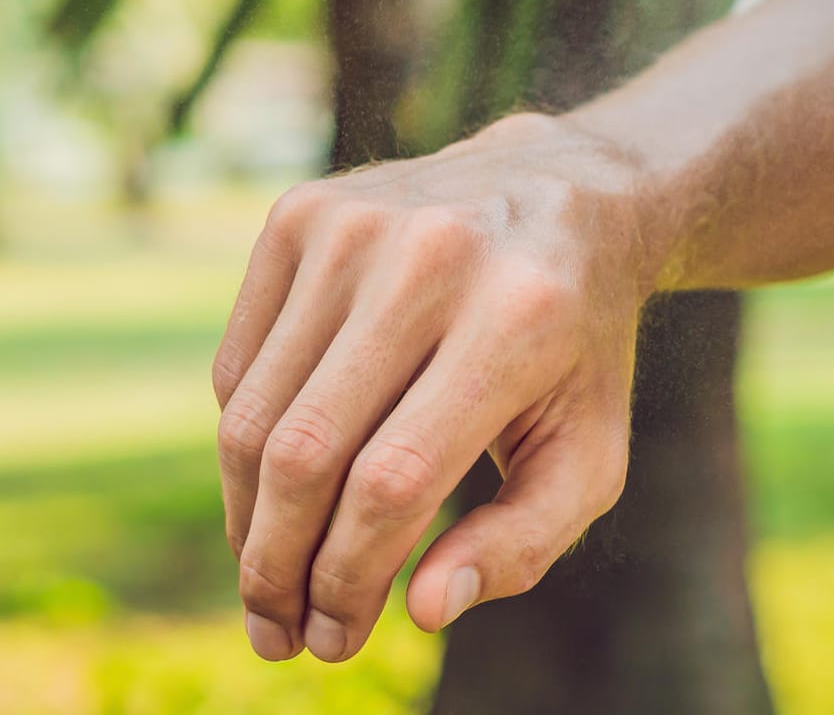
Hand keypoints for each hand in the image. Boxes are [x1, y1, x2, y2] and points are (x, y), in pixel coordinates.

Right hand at [213, 113, 653, 661]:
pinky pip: (241, 366)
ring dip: (247, 521)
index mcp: (518, 318)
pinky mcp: (303, 213)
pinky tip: (283, 486)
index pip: (395, 481)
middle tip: (279, 635)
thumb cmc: (579, 349)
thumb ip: (526, 540)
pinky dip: (249, 443)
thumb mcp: (591, 449)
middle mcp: (432, 258)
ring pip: (255, 416)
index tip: (335, 641)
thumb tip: (425, 609)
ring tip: (268, 581)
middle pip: (307, 453)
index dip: (349, 579)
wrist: (562, 194)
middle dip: (278, 567)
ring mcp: (357, 225)